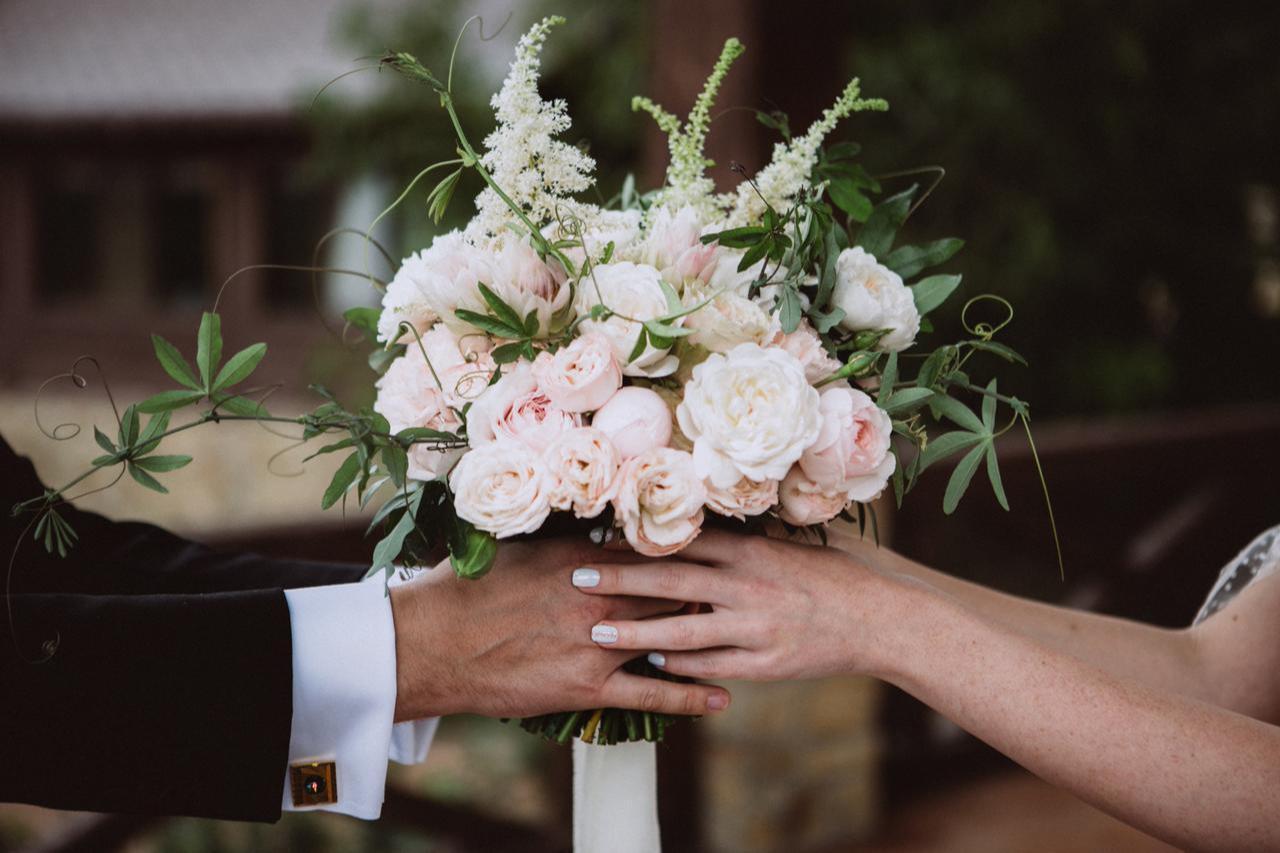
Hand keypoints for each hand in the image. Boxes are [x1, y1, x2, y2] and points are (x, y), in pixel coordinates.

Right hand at [390, 536, 730, 719]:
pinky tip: (720, 698)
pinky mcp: (589, 686)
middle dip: (703, 588)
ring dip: (702, 634)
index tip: (715, 545)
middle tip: (734, 589)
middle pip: (672, 588)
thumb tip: (594, 523)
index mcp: (582, 557)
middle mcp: (599, 595)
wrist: (433, 644)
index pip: (651, 548)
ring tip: (736, 634)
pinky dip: (690, 696)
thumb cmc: (467, 590)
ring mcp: (598, 642)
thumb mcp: (517, 547)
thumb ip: (564, 538)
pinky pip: (652, 693)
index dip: (686, 548)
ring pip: (670, 634)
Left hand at [573, 528, 898, 681]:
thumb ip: (749, 536)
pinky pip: (711, 665)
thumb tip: (705, 515)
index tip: (600, 534)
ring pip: (683, 630)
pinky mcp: (765, 664)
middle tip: (578, 578)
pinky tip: (651, 663)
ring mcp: (755, 628)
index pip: (685, 538)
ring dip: (636, 631)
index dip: (640, 536)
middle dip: (621, 579)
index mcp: (753, 549)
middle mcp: (748, 585)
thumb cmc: (838, 572)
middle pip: (672, 579)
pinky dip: (679, 665)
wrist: (882, 618)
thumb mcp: (794, 542)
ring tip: (598, 632)